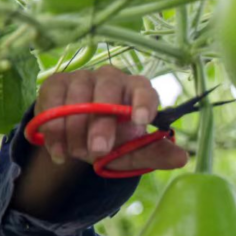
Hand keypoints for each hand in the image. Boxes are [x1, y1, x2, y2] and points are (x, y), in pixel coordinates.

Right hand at [35, 64, 188, 171]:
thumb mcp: (134, 151)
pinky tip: (58, 151)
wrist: (79, 139)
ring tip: (77, 154)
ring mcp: (83, 77)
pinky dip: (54, 128)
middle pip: (108, 92)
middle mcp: (112, 78)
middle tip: (99, 150)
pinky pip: (53, 102)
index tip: (140, 119)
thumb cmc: (114, 140)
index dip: (142, 101)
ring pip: (78, 98)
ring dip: (76, 130)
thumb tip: (182, 158)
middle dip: (102, 123)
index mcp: (137, 90)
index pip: (143, 90)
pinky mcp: (57, 83)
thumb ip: (155, 153)